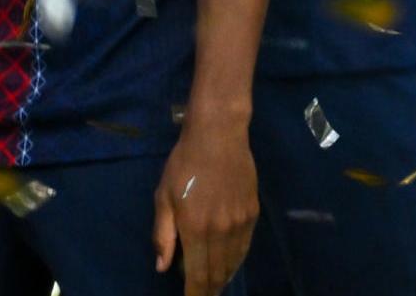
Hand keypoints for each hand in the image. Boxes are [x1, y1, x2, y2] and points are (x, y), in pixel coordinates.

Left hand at [155, 119, 257, 294]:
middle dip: (210, 289)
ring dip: (224, 277)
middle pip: (218, 272)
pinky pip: (245, 245)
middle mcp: (222, 230)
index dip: (195, 292)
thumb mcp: (163, 198)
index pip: (197, 273)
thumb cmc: (184, 164)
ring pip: (235, 261)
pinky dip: (237, 260)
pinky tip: (230, 264)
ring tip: (215, 286)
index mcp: (196, 228)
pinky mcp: (253, 211)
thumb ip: (162, 235)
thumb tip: (163, 267)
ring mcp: (241, 221)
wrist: (219, 135)